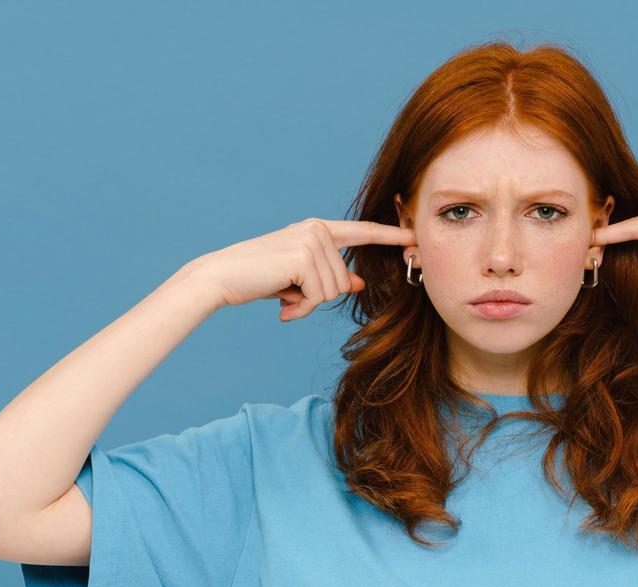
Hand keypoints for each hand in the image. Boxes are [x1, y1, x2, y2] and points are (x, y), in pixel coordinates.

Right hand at [193, 218, 416, 319]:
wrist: (223, 277)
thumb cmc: (260, 277)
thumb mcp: (300, 278)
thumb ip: (330, 276)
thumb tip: (358, 283)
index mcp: (318, 229)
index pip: (361, 232)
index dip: (389, 235)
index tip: (414, 235)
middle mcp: (318, 229)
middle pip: (345, 280)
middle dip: (319, 297)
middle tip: (291, 294)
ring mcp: (312, 241)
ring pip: (334, 291)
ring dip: (308, 302)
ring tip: (284, 295)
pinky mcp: (305, 257)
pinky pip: (320, 296)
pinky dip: (302, 306)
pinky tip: (282, 299)